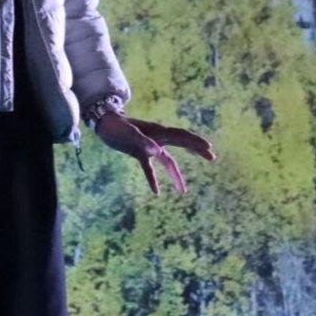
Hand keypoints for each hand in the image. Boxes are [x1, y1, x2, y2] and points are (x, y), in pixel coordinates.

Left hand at [94, 113, 214, 194]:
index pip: (181, 136)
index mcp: (158, 131)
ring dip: (176, 175)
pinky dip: (154, 179)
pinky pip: (150, 168)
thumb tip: (157, 151)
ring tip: (183, 191)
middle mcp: (157, 138)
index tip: (209, 148)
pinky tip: (156, 192)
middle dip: (196, 150)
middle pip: (181, 145)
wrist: (103, 123)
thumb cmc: (116, 125)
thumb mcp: (128, 133)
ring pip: (168, 161)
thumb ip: (142, 141)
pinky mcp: (139, 153)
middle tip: (212, 157)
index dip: (195, 142)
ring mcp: (149, 146)